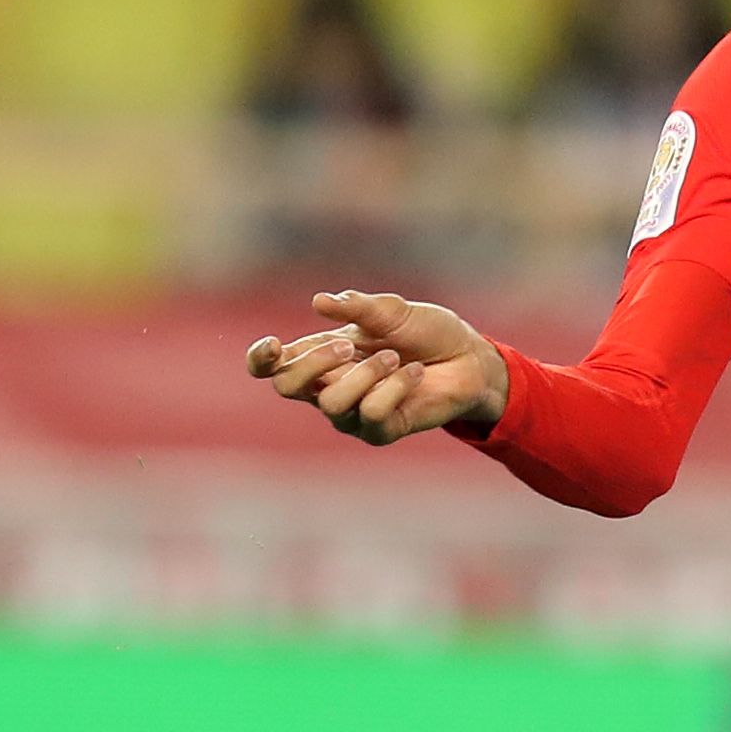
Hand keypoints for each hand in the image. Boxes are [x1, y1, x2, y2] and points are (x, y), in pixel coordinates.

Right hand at [242, 291, 508, 446]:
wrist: (469, 358)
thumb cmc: (426, 332)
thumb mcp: (392, 310)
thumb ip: (356, 306)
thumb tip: (320, 301)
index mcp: (320, 354)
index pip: (271, 367)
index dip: (261, 360)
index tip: (273, 344)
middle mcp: (328, 385)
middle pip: (287, 387)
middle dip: (314, 362)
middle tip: (349, 345)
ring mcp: (353, 412)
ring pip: (332, 403)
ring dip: (365, 375)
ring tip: (396, 357)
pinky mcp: (381, 430)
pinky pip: (371, 414)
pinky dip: (394, 388)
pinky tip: (414, 374)